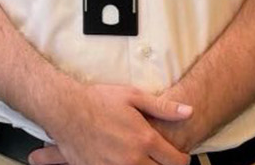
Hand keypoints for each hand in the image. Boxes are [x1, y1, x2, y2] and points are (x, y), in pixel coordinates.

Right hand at [25, 83, 192, 164]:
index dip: (181, 160)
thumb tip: (189, 111)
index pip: (176, 161)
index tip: (178, 156)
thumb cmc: (98, 100)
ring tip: (142, 160)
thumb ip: (163, 107)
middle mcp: (133, 158)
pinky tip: (122, 161)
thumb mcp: (133, 96)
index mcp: (145, 140)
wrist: (65, 109)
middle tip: (160, 159)